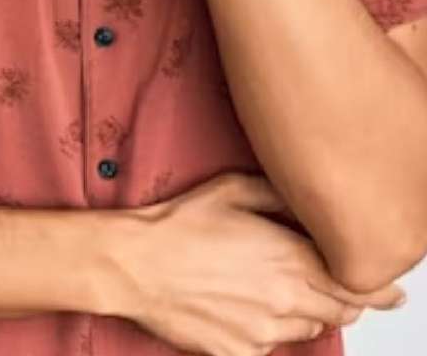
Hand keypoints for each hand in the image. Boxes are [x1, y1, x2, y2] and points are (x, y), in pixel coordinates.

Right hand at [104, 171, 406, 355]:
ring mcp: (263, 332)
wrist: (136, 265)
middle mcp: (284, 299)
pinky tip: (253, 310)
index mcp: (289, 257)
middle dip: (346, 301)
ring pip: (308, 331)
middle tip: (340, 289)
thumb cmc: (180, 224)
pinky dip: (273, 333)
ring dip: (309, 315)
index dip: (378, 291)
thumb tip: (308, 197)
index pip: (354, 284)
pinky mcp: (239, 353)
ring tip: (286, 292)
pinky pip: (272, 349)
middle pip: (338, 311)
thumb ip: (279, 195)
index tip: (391, 292)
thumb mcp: (233, 189)